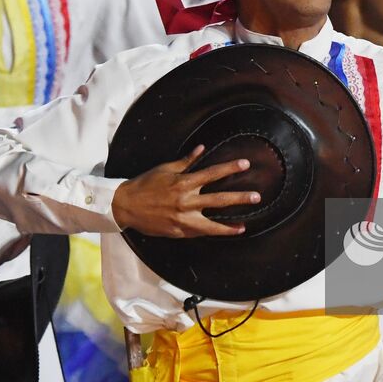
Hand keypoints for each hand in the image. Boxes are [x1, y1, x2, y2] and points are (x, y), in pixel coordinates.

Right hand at [111, 145, 260, 238]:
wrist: (126, 205)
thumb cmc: (145, 184)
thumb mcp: (165, 168)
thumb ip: (186, 161)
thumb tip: (202, 148)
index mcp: (184, 183)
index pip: (213, 173)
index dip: (230, 168)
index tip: (245, 164)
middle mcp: (186, 202)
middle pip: (219, 200)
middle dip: (240, 198)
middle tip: (257, 196)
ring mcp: (182, 219)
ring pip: (211, 225)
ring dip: (229, 227)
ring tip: (243, 227)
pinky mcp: (177, 232)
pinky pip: (198, 233)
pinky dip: (211, 233)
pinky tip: (222, 233)